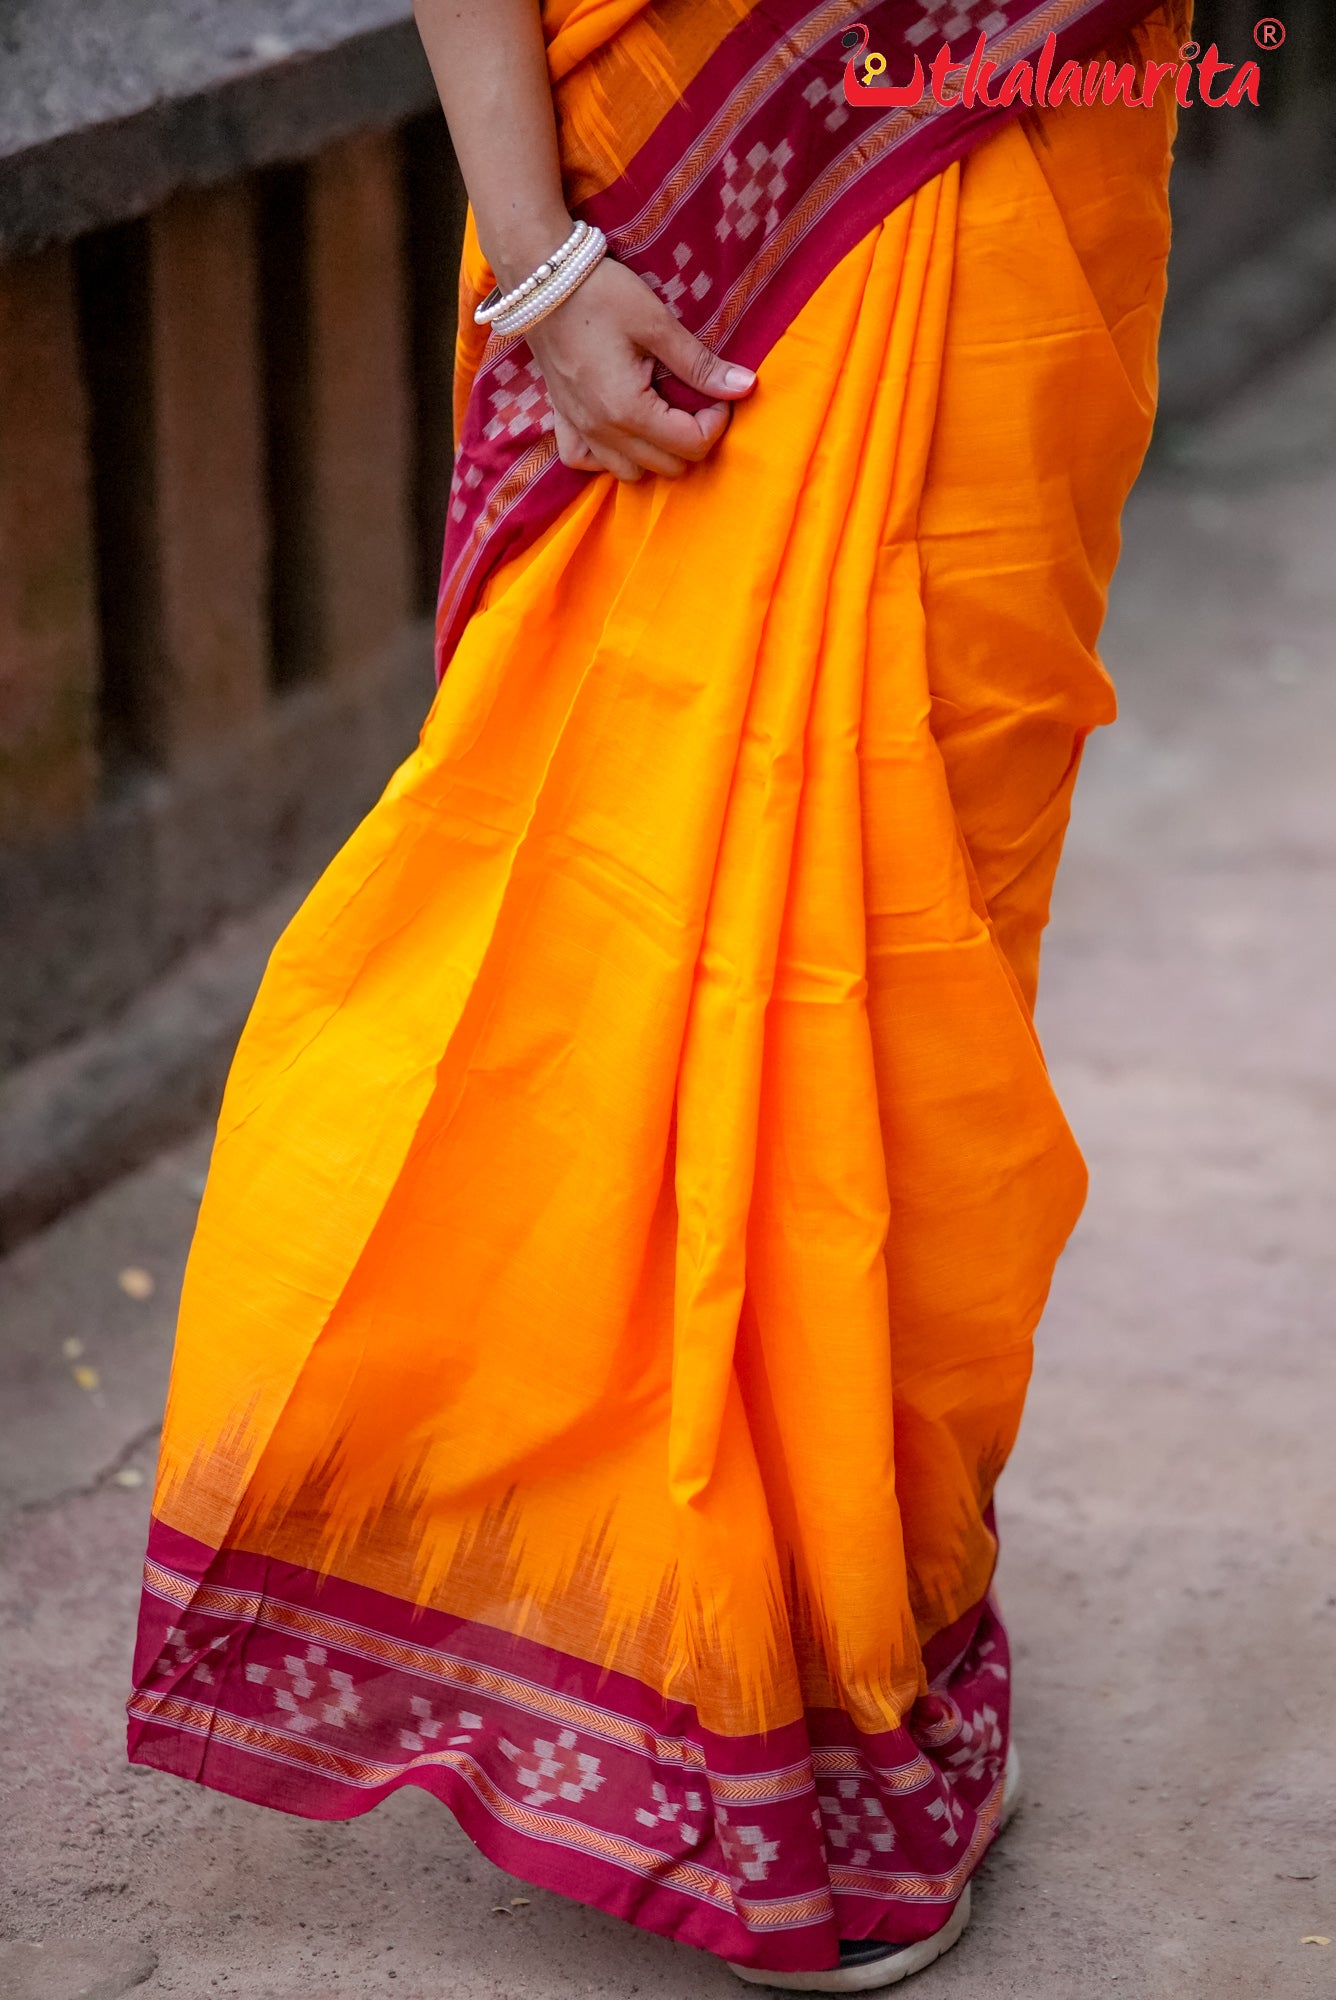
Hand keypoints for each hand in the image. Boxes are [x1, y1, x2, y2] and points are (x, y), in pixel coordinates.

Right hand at [525, 258, 756, 481]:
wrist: (541, 279)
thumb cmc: (601, 294)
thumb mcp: (657, 323)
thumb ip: (700, 364)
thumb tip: (744, 386)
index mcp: (628, 410)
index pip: (691, 445)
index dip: (716, 422)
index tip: (717, 392)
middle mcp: (602, 432)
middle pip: (667, 467)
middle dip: (691, 438)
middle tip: (694, 400)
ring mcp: (579, 430)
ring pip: (630, 473)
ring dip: (655, 453)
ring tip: (663, 415)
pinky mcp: (562, 420)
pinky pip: (584, 461)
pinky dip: (606, 457)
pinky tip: (620, 431)